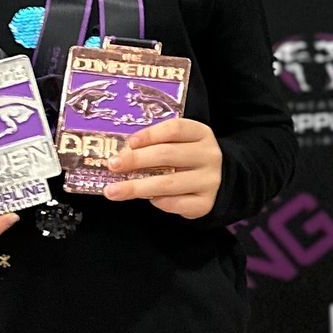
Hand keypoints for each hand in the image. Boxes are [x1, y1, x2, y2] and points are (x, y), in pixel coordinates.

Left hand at [104, 117, 223, 218]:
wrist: (219, 180)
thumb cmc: (188, 159)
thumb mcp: (179, 144)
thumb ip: (156, 145)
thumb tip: (121, 155)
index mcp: (201, 134)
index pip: (175, 129)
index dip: (150, 134)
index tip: (129, 142)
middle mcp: (209, 155)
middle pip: (168, 154)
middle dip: (136, 160)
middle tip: (112, 165)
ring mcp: (210, 180)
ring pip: (168, 183)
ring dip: (136, 187)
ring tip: (112, 191)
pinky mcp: (206, 202)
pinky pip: (176, 203)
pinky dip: (158, 202)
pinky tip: (147, 200)